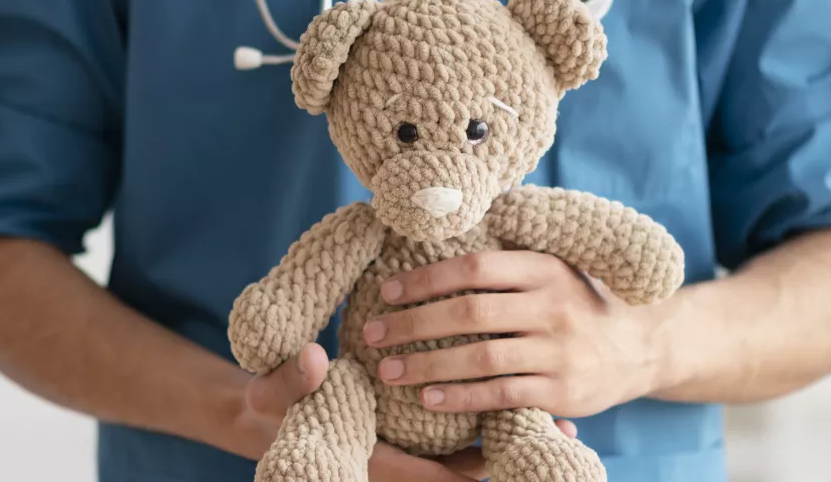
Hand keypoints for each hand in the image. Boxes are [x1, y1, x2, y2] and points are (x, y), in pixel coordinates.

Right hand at [235, 343, 579, 480]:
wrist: (265, 413)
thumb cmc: (269, 409)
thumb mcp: (270, 395)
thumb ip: (289, 382)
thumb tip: (314, 360)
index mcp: (374, 458)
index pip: (434, 476)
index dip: (476, 470)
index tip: (519, 455)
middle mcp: (399, 460)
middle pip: (465, 469)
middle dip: (512, 452)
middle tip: (565, 434)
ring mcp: (410, 447)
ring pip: (469, 453)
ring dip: (510, 436)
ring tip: (563, 423)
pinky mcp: (413, 431)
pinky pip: (459, 436)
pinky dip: (489, 418)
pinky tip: (520, 397)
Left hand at [362, 251, 663, 417]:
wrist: (644, 347)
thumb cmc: (581, 302)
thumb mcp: (555, 267)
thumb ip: (509, 257)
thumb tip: (442, 224)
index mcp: (545, 268)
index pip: (474, 267)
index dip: (425, 279)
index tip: (387, 291)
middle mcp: (553, 306)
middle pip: (469, 313)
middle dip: (413, 324)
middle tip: (373, 334)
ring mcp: (559, 351)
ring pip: (481, 358)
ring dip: (428, 365)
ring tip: (389, 371)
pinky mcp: (563, 391)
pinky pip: (501, 394)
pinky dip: (461, 398)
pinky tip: (429, 399)